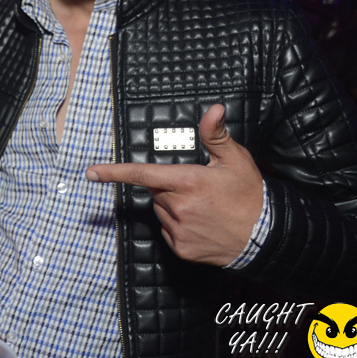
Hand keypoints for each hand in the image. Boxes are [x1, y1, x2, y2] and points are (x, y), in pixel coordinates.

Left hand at [86, 104, 263, 265]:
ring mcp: (179, 230)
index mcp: (188, 182)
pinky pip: (168, 230)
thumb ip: (216, 135)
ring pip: (161, 211)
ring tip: (203, 208)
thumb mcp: (235, 160)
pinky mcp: (181, 248)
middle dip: (170, 187)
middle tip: (199, 190)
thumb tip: (212, 109)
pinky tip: (201, 224)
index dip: (113, 172)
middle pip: (156, 191)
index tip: (90, 172)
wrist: (265, 236)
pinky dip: (179, 226)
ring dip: (174, 207)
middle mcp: (179, 207)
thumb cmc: (249, 195)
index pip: (142, 174)